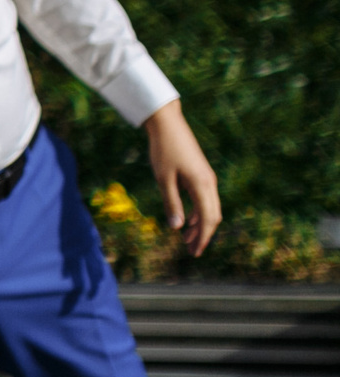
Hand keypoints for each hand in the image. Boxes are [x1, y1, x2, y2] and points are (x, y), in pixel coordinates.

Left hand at [143, 99, 220, 255]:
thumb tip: (178, 227)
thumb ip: (172, 203)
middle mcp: (209, 183)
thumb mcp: (163, 179)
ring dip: (200, 225)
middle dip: (204, 235)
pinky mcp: (200, 174)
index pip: (208, 219)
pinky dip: (197, 212)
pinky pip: (203, 199)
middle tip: (192, 251)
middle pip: (213, 216)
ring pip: (209, 208)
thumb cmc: (163, 150)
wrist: (167, 124)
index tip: (195, 252)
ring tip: (187, 240)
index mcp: (202, 185)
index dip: (203, 238)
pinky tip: (187, 220)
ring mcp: (206, 178)